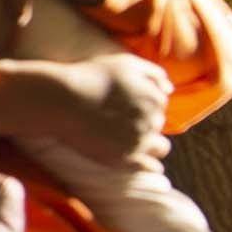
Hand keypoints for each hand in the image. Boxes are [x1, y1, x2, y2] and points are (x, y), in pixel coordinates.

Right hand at [0, 50, 163, 166]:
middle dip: (143, 122)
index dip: (143, 103)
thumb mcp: (125, 64)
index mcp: (155, 98)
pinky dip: (147, 165)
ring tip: (122, 137)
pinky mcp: (124, 159)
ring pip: (158, 147)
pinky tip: (132, 157)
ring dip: (145, 142)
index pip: (160, 105)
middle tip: (118, 119)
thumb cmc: (90, 78)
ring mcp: (138, 141)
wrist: (61, 100)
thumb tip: (170, 90)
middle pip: (157, 125)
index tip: (124, 104)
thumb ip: (153, 74)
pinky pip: (149, 167)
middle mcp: (151, 121)